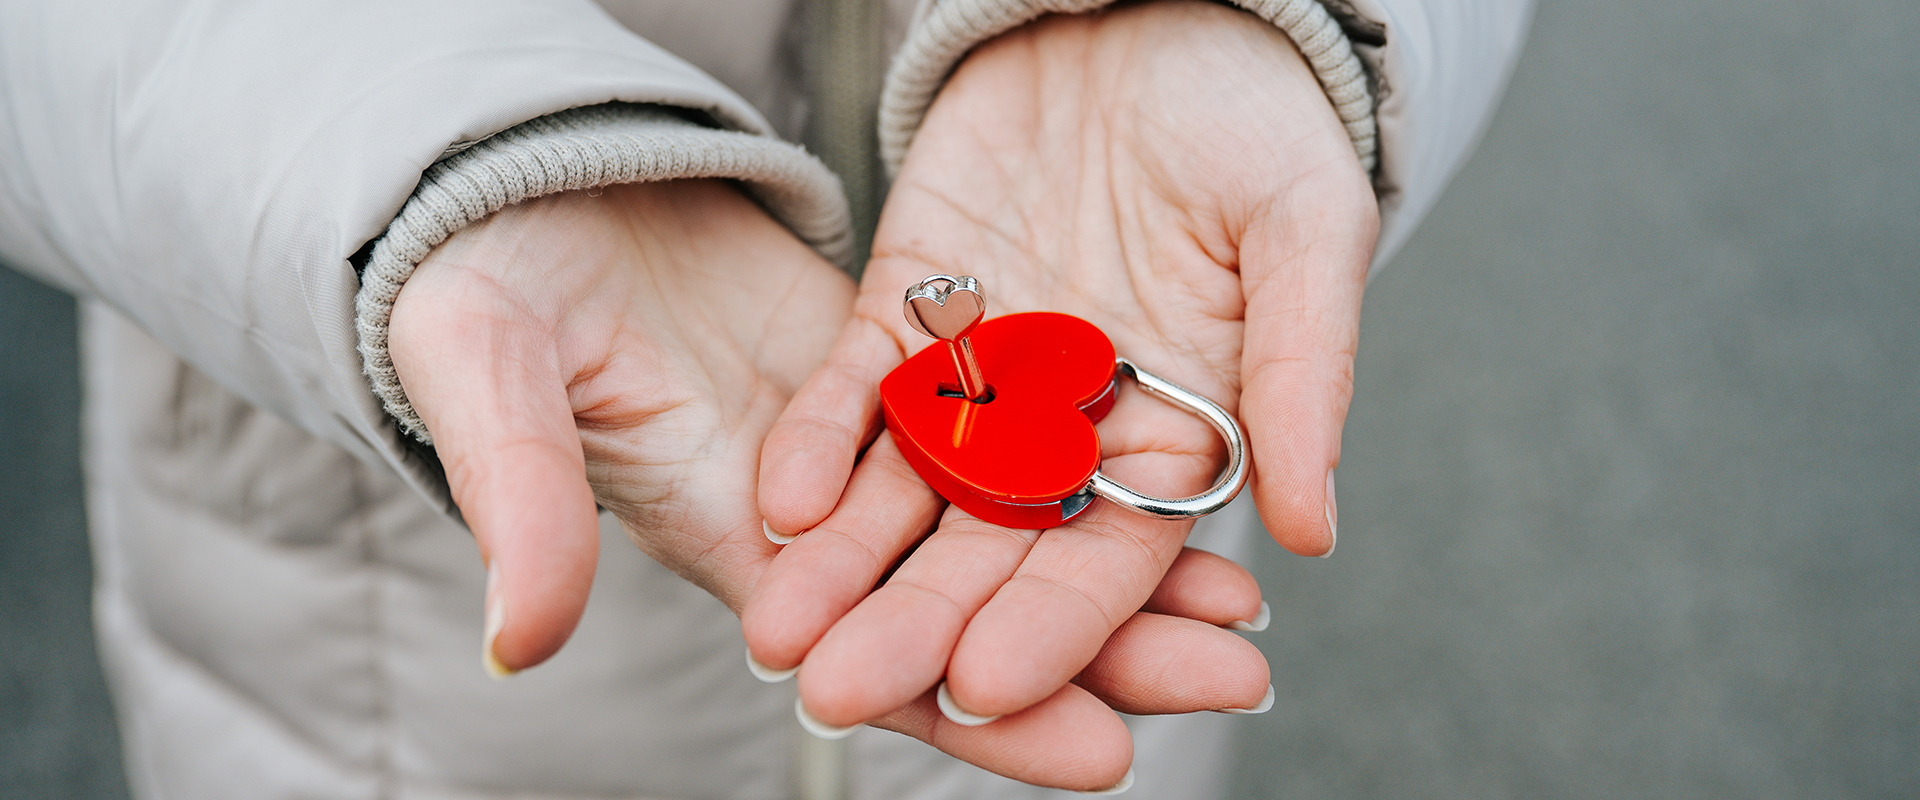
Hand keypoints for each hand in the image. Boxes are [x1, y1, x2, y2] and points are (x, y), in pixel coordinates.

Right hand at [384, 179, 1260, 786]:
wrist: (511, 190)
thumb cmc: (478, 286)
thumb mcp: (489, 380)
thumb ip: (516, 504)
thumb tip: (520, 645)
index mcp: (726, 545)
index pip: (877, 660)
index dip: (985, 716)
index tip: (1106, 752)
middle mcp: (811, 523)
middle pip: (979, 610)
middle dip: (1106, 653)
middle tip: (1236, 675)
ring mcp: (855, 451)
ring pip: (1009, 528)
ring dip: (1122, 567)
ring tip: (1244, 600)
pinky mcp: (884, 371)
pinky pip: (1004, 430)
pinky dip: (1086, 459)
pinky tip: (1178, 475)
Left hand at [746, 0, 1376, 787]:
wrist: (1152, 10)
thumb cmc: (1255, 116)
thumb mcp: (1304, 228)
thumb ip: (1303, 371)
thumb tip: (1318, 529)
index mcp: (1179, 435)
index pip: (1111, 557)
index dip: (1051, 624)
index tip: (984, 685)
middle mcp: (1074, 430)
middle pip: (990, 548)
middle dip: (916, 620)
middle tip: (838, 690)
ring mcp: (985, 375)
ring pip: (908, 489)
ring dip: (845, 560)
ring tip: (777, 626)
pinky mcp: (911, 309)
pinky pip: (859, 389)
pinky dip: (822, 441)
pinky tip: (782, 498)